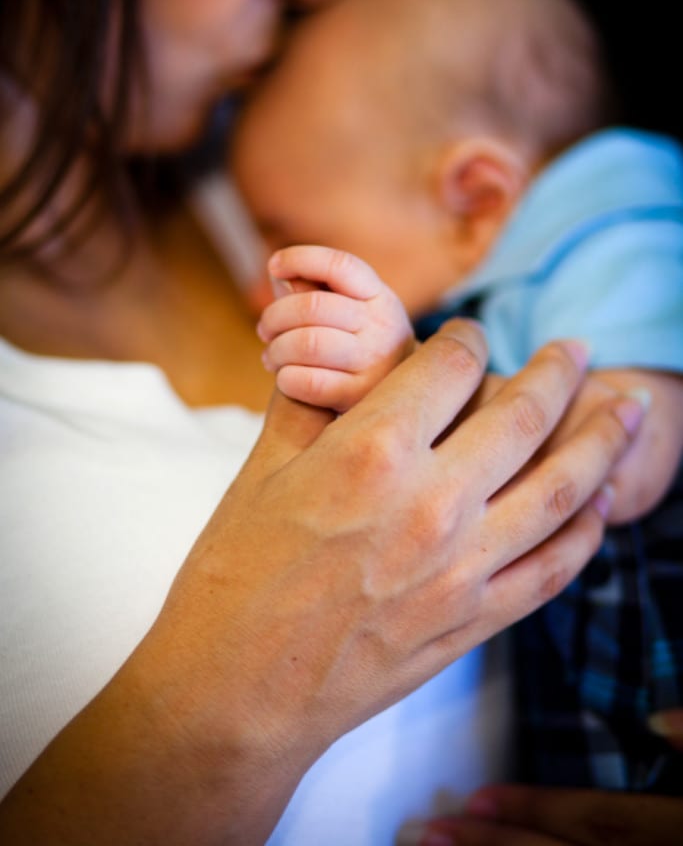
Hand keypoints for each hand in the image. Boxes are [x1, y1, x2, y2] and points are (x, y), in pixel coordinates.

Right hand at [0, 323, 645, 844]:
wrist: (234, 692)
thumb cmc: (234, 576)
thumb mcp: (260, 470)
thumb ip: (310, 402)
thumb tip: (337, 354)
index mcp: (371, 451)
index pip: (449, 366)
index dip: (465, 339)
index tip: (470, 336)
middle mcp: (431, 503)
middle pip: (523, 415)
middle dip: (558, 371)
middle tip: (580, 348)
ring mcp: (461, 568)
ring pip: (561, 488)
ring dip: (602, 441)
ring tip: (627, 410)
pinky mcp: (473, 622)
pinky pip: (553, 568)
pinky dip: (586, 531)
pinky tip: (601, 504)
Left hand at [257, 244, 414, 410]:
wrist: (394, 400)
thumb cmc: (356, 346)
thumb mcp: (349, 312)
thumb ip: (314, 289)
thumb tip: (281, 274)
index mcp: (379, 296)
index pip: (340, 265)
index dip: (301, 258)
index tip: (274, 265)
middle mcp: (384, 326)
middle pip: (313, 306)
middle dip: (275, 316)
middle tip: (264, 330)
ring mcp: (376, 363)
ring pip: (307, 344)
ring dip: (276, 350)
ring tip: (271, 357)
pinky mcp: (360, 397)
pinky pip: (309, 382)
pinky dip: (286, 378)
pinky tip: (285, 378)